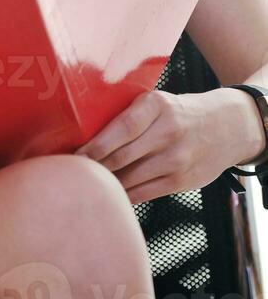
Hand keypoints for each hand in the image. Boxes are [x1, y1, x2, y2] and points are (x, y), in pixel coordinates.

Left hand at [74, 89, 239, 204]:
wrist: (226, 126)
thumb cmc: (179, 113)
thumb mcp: (157, 102)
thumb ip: (129, 115)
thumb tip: (86, 134)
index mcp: (157, 105)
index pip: (121, 128)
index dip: (95, 145)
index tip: (75, 154)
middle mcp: (168, 131)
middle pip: (122, 156)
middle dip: (94, 166)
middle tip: (73, 171)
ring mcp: (177, 158)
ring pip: (131, 178)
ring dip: (106, 182)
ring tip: (86, 182)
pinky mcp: (181, 180)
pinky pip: (144, 193)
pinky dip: (124, 196)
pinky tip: (110, 193)